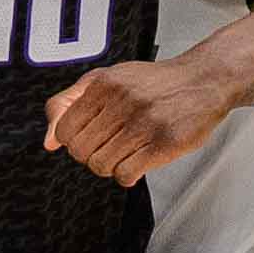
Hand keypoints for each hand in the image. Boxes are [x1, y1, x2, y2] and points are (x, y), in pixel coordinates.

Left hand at [43, 55, 238, 186]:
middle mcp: (123, 100)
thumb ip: (69, 103)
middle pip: (81, 152)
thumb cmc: (154, 82)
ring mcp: (145, 122)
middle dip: (92, 155)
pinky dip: (128, 174)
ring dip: (111, 165)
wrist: (205, 79)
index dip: (74, 141)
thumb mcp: (108, 78)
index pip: (65, 131)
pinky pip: (126, 175)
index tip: (92, 136)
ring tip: (126, 152)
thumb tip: (48, 142)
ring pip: (102, 166)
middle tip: (111, 145)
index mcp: (105, 83)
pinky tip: (139, 160)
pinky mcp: (164, 142)